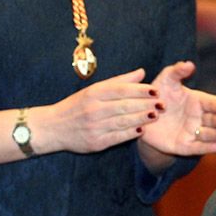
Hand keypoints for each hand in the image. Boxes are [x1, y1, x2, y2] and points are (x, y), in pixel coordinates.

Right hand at [32, 68, 160, 153]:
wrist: (53, 127)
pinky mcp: (95, 143)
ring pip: (122, 121)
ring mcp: (94, 127)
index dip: (140, 90)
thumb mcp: (95, 89)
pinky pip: (116, 137)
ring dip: (141, 118)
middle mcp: (93, 109)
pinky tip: (142, 129)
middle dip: (145, 104)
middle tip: (162, 104)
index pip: (121, 90)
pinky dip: (130, 133)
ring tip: (155, 115)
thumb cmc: (78, 105)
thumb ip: (120, 81)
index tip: (156, 90)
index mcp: (94, 93)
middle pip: (124, 106)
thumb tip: (142, 72)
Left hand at [137, 61, 215, 163]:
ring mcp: (192, 132)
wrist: (143, 117)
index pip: (211, 102)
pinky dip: (208, 148)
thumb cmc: (158, 95)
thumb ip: (176, 71)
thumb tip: (189, 64)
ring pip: (208, 134)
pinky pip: (197, 148)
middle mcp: (198, 117)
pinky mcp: (184, 146)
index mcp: (197, 101)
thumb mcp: (166, 81)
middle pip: (213, 120)